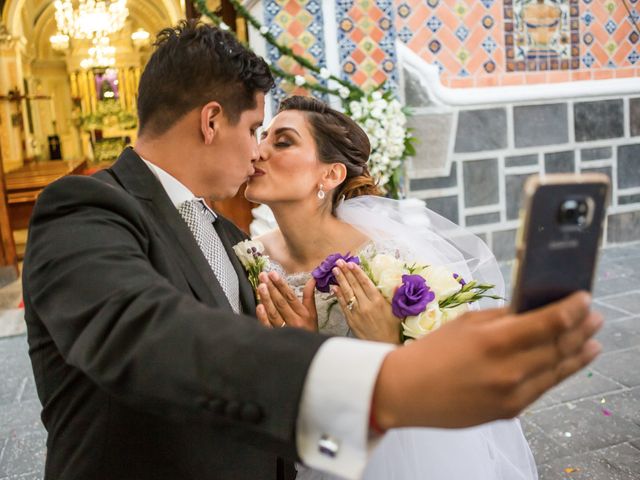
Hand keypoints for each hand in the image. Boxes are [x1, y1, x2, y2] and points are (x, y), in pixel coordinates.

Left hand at [256, 271, 317, 331]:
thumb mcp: (312, 313)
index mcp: (303, 314)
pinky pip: (268, 326)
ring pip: (273, 312)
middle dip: (271, 287)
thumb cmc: (309, 330)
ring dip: (266, 299)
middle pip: (280, 302)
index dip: (281, 284)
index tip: (273, 274)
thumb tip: (312, 279)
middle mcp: (294, 321)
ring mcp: (285, 330)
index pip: (290, 296)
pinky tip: (259, 306)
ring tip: (260, 286)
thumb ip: (310, 295)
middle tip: (263, 276)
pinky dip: (263, 316)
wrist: (307, 352)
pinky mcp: (276, 337)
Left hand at [332, 259, 401, 343]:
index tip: (351, 263)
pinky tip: (334, 287)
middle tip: (339, 261)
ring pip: (347, 293)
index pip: (365, 283)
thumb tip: (398, 282)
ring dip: (340, 280)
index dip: (357, 272)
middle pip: (354, 285)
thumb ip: (395, 296)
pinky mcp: (351, 320)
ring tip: (335, 270)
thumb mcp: (397, 311)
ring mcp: (357, 313)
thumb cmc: (392, 328)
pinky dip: (338, 295)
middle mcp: (366, 305)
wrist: (383, 345)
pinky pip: (343, 305)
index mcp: (378, 301)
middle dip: (346, 272)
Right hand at [372, 291, 602, 429]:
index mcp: (494, 340)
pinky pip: (543, 388)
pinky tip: (569, 363)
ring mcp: (511, 394)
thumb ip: (503, 316)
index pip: (550, 321)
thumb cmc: (431, 352)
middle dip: (582, 329)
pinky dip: (560, 373)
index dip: (573, 308)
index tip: (584, 297)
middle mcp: (508, 369)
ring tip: (594, 341)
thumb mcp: (466, 323)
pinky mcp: (510, 411)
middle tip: (595, 316)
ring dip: (579, 353)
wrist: (406, 392)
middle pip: (560, 346)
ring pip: (558, 370)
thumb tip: (534, 308)